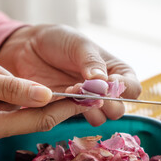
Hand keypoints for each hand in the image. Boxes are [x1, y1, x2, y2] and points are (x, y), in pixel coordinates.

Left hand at [0, 24, 141, 125]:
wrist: (27, 48)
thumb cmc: (59, 41)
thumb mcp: (79, 44)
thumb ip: (92, 62)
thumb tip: (103, 82)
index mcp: (116, 72)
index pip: (133, 88)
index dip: (123, 89)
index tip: (107, 81)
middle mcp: (106, 90)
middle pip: (119, 110)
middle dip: (105, 102)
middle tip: (88, 89)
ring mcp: (88, 102)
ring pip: (101, 119)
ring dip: (88, 108)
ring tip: (72, 90)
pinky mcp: (70, 110)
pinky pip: (78, 119)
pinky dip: (72, 110)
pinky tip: (62, 94)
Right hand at [0, 62, 91, 151]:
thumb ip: (9, 87)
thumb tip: (46, 95)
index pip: (40, 120)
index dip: (66, 109)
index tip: (88, 98)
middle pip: (34, 117)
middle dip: (56, 103)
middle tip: (83, 93)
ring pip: (20, 110)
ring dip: (29, 94)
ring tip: (36, 81)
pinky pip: (8, 109)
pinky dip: (14, 94)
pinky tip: (7, 81)